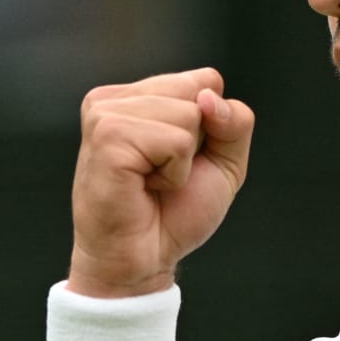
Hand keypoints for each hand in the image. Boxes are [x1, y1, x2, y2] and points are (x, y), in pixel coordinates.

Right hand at [67, 68, 255, 297]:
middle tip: (161, 174)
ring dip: (182, 162)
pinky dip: (173, 173)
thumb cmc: (173, 214)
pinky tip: (145, 187)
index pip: (205, 80)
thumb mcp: (222, 162)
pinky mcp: (107, 137)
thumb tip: (208, 98)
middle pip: (198, 92)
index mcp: (134, 96)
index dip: (210, 127)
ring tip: (151, 182)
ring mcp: (106, 115)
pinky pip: (175, 141)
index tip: (178, 160)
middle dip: (196, 142)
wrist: (142, 260)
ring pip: (189, 114)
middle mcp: (114, 99)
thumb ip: (234, 122)